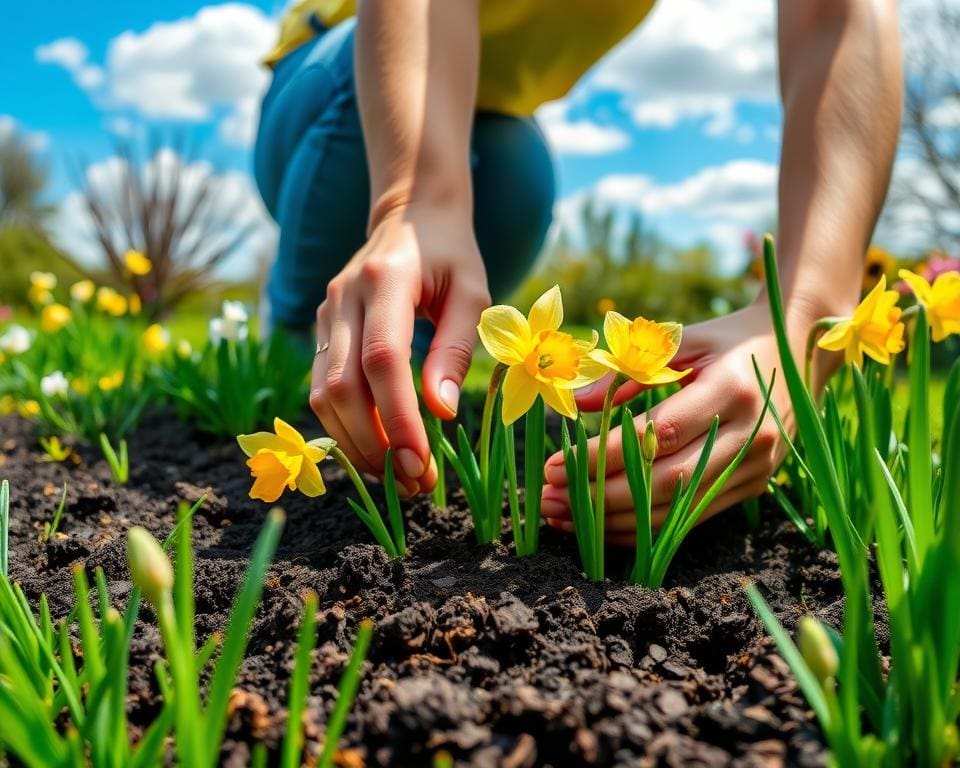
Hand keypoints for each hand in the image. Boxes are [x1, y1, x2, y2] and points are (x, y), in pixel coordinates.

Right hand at [310, 203, 490, 494]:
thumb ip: (455, 348)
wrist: (408, 215)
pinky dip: (345, 426)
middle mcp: (343, 296)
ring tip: (397, 475)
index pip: (382, 359)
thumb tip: (441, 413)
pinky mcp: (320, 329)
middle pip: (341, 386)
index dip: (398, 417)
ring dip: (356, 443)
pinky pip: (320, 388)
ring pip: (321, 394)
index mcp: (386, 280)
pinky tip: (377, 447)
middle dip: (375, 444)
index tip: (420, 463)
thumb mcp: (472, 293)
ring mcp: (325, 313)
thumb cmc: (451, 255)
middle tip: (413, 482)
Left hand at [540, 300, 813, 543]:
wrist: (797, 350)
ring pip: (678, 511)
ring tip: (563, 518)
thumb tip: (575, 401)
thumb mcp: (681, 340)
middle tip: (549, 500)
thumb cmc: (727, 341)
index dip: (602, 457)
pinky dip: (646, 528)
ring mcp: (757, 466)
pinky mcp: (754, 485)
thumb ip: (629, 369)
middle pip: (666, 483)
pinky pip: (693, 518)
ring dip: (615, 522)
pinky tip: (603, 526)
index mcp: (732, 390)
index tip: (555, 466)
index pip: (657, 436)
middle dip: (600, 498)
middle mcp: (751, 434)